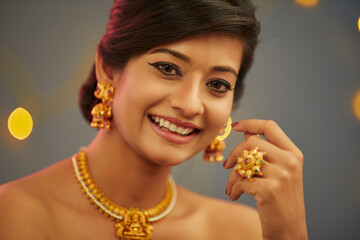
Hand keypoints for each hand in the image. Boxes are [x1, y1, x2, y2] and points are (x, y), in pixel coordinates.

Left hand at [224, 119, 307, 239]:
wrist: (289, 230)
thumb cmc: (281, 200)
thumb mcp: (280, 172)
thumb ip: (266, 152)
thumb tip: (246, 132)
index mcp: (294, 153)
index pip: (270, 127)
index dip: (251, 123)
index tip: (235, 126)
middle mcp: (290, 161)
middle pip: (252, 142)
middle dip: (234, 153)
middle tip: (227, 166)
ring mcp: (281, 175)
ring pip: (243, 162)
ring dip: (232, 176)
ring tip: (231, 187)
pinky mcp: (269, 190)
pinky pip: (240, 181)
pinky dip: (233, 189)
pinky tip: (234, 195)